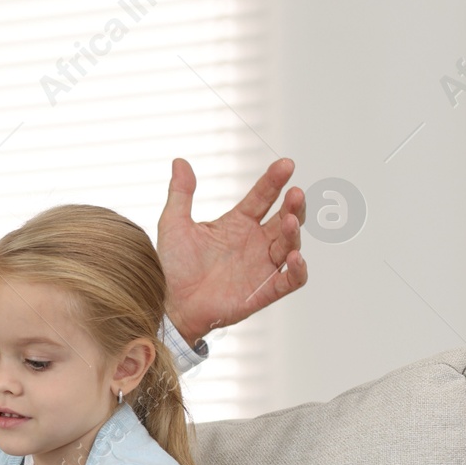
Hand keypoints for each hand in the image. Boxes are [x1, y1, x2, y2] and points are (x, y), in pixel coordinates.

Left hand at [157, 157, 308, 346]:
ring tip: (288, 221)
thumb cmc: (171, 266)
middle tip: (295, 193)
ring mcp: (261, 266)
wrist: (167, 303)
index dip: (274, 181)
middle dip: (294, 205)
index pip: (263, 197)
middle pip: (285, 218)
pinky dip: (298, 270)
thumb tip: (180, 161)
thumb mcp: (174, 224)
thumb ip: (180, 193)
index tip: (285, 165)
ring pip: (290, 244)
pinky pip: (291, 280)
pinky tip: (294, 256)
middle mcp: (254, 242)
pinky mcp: (263, 291)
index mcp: (237, 224)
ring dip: (294, 232)